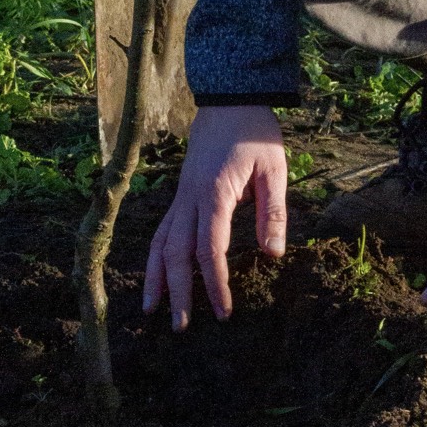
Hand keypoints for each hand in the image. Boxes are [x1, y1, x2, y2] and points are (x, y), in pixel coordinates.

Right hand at [143, 105, 286, 330]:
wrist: (230, 99)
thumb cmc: (255, 133)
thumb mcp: (274, 169)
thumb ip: (273, 212)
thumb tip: (273, 255)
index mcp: (215, 193)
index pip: (210, 249)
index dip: (216, 283)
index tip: (224, 310)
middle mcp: (191, 198)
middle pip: (177, 252)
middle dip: (178, 291)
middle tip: (182, 327)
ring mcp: (181, 196)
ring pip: (161, 242)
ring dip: (156, 277)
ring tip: (152, 311)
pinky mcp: (180, 194)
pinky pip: (162, 229)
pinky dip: (156, 256)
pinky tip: (155, 277)